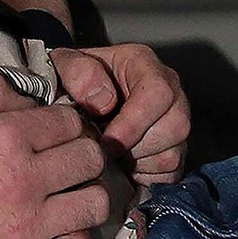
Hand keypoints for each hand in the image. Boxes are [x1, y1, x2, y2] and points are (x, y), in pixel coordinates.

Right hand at [0, 70, 109, 238]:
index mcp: (5, 138)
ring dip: (85, 194)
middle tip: (63, 158)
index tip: (54, 130)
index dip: (65, 121)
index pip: (70, 121)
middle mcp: (26, 180)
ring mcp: (30, 226)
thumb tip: (20, 94)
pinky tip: (58, 232)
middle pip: (91, 158)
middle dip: (81, 151)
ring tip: (66, 194)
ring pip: (96, 203)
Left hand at [49, 43, 188, 184]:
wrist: (73, 96)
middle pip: (175, 126)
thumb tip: (101, 101)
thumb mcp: (61, 64)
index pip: (157, 93)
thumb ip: (76, 71)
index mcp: (142, 64)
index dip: (132, 123)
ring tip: (110, 152)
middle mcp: (169, 90)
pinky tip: (121, 163)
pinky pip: (170, 172)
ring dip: (136, 161)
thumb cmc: (71, 80)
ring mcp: (176, 120)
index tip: (104, 139)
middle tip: (103, 148)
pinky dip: (143, 174)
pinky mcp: (175, 148)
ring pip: (172, 153)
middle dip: (134, 145)